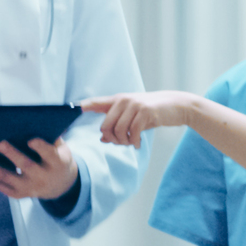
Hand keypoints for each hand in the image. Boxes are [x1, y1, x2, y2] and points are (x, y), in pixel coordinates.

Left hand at [0, 137, 78, 199]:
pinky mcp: (17, 194)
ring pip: (6, 176)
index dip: (41, 148)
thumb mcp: (61, 147)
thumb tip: (27, 122)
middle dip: (11, 154)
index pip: (49, 155)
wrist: (60, 185)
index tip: (30, 139)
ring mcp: (29, 188)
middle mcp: (43, 178)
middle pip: (26, 166)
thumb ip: (49, 137)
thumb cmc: (57, 159)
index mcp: (57, 163)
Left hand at [81, 91, 199, 148]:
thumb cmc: (152, 113)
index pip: (93, 102)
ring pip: (118, 131)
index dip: (80, 107)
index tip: (68, 111)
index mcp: (117, 100)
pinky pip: (132, 132)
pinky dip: (134, 142)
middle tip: (124, 143)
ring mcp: (134, 105)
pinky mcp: (145, 112)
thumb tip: (103, 139)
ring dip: (124, 142)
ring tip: (132, 143)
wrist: (177, 106)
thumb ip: (117, 126)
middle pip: (105, 126)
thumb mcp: (133, 118)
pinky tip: (138, 145)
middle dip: (113, 139)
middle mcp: (123, 100)